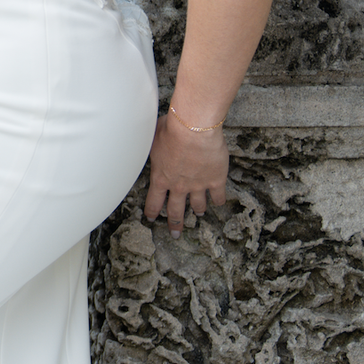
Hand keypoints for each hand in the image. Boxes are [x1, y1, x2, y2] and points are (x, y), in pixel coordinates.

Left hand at [142, 110, 228, 230]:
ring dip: (198, 210)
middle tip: (175, 234)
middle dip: (174, 223)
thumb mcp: (151, 139)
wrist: (193, 129)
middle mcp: (179, 186)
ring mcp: (198, 185)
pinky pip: (218, 196)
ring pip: (197, 205)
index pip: (153, 200)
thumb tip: (144, 142)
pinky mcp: (216, 180)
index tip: (152, 218)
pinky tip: (218, 203)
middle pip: (175, 210)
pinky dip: (218, 201)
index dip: (152, 211)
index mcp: (161, 177)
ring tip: (198, 214)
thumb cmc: (170, 130)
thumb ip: (151, 148)